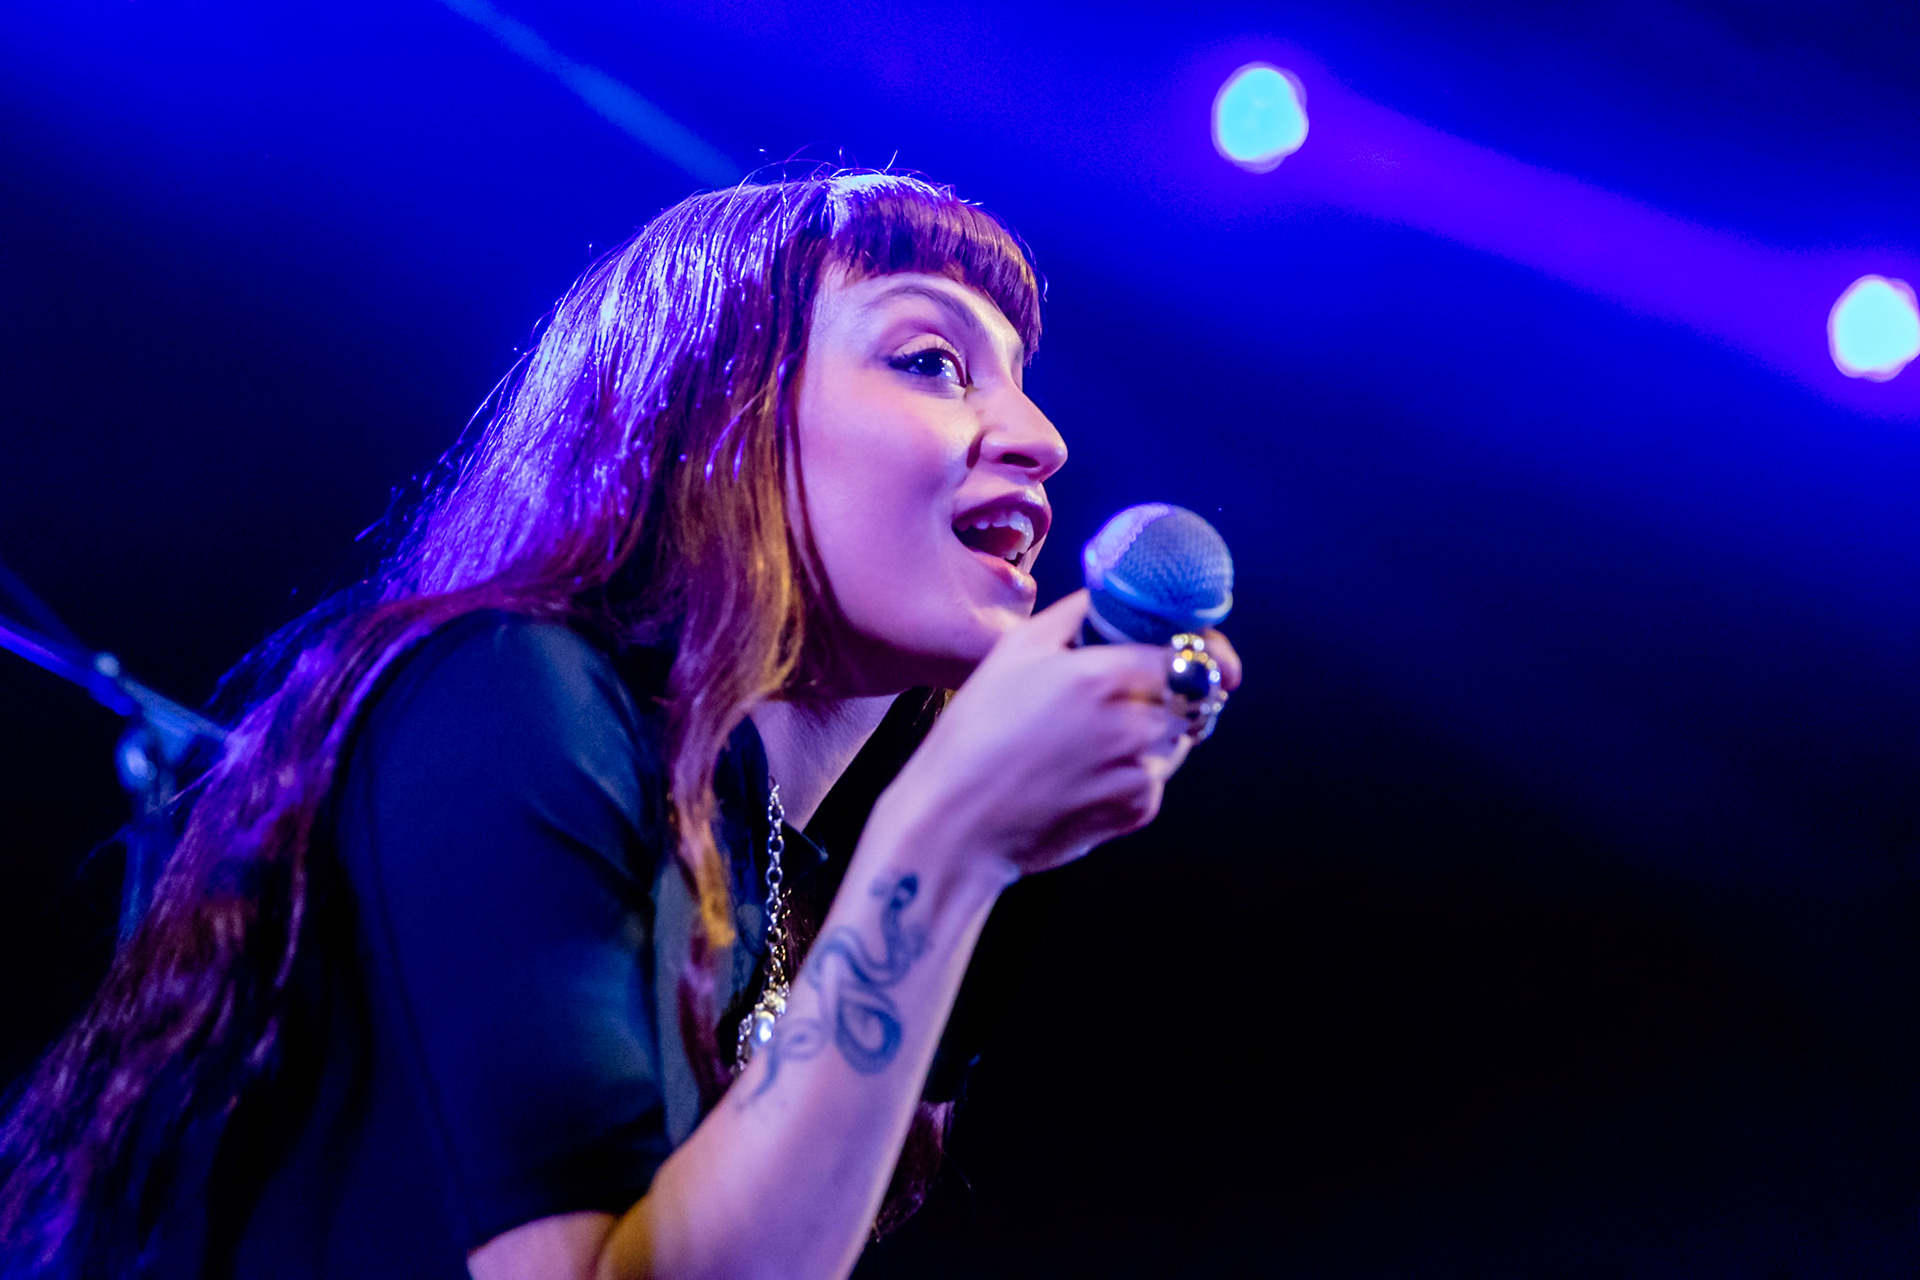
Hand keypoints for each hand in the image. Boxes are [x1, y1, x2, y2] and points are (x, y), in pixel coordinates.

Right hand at [881, 591, 1239, 881]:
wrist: (958, 824)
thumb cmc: (976, 734)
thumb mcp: (1015, 650)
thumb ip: (1076, 614)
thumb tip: (1111, 595)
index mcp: (1106, 676)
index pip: (1194, 654)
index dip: (1199, 650)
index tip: (1194, 650)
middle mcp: (1134, 724)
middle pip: (1195, 697)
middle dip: (1177, 690)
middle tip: (1138, 690)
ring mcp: (1140, 771)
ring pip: (1179, 738)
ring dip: (1157, 729)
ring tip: (1097, 736)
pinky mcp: (1137, 810)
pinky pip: (1156, 778)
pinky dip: (1135, 769)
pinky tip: (1086, 771)